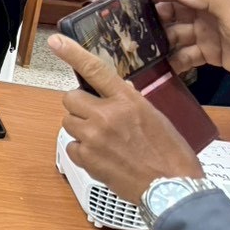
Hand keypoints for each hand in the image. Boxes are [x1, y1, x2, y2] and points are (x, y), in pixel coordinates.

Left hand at [48, 33, 204, 203]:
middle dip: (80, 107)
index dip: (72, 53)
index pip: (95, 70)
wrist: (172, 189)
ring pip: (69, 122)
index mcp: (127, 101)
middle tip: (96, 118)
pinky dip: (82, 151)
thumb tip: (116, 90)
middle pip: (70, 99)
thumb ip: (130, 102)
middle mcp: (106, 115)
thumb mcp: (155, 118)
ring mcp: (93, 136)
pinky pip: (72, 146)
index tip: (56, 41)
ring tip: (104, 140)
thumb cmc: (171, 154)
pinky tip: (102, 156)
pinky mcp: (86, 158)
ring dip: (81, 128)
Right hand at [150, 0, 229, 86]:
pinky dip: (175, 61)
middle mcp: (205, 16)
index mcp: (211, 2)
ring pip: (176, 37)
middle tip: (131, 31)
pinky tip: (163, 67)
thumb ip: (209, 1)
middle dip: (154, 21)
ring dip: (161, 44)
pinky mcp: (210, 55)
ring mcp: (207, 36)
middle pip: (172, 14)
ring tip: (143, 53)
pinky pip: (186, 56)